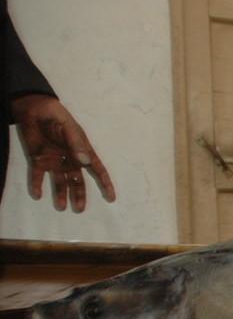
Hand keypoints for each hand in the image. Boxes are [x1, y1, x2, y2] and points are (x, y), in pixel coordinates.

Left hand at [13, 94, 115, 211]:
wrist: (34, 109)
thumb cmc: (56, 116)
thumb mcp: (68, 129)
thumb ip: (76, 144)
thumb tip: (86, 162)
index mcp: (82, 151)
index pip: (97, 170)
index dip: (105, 184)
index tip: (111, 198)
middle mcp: (70, 159)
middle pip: (77, 180)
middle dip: (79, 195)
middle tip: (79, 209)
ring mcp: (54, 160)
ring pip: (60, 181)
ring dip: (61, 194)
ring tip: (61, 208)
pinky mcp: (38, 159)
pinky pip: (38, 175)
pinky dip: (37, 185)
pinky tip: (37, 195)